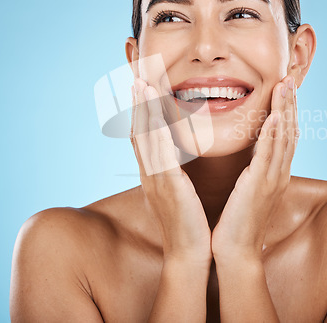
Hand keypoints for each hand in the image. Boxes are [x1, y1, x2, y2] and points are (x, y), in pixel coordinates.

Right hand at [130, 77, 211, 265]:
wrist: (190, 251)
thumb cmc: (187, 220)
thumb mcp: (178, 189)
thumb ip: (173, 169)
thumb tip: (174, 153)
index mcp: (154, 172)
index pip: (143, 135)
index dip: (140, 110)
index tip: (141, 85)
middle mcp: (149, 172)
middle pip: (138, 130)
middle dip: (137, 103)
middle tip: (136, 75)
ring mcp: (155, 178)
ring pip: (144, 138)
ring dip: (142, 110)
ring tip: (141, 84)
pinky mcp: (167, 186)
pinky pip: (158, 154)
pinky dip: (154, 133)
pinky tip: (154, 116)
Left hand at [211, 75, 299, 261]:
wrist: (236, 250)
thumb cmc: (239, 220)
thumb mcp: (249, 189)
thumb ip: (254, 169)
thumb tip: (252, 156)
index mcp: (274, 172)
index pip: (285, 135)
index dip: (287, 110)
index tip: (285, 88)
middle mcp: (278, 173)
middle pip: (289, 131)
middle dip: (290, 103)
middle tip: (290, 77)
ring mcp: (272, 179)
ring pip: (283, 138)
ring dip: (285, 110)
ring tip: (285, 86)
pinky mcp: (260, 186)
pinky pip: (268, 157)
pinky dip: (273, 135)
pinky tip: (274, 117)